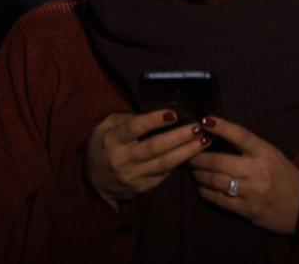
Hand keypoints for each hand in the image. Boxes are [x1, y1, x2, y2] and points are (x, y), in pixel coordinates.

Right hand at [85, 110, 208, 203]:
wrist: (93, 181)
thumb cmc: (105, 145)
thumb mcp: (108, 126)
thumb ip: (127, 118)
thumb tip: (157, 111)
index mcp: (112, 140)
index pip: (134, 128)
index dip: (154, 120)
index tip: (174, 113)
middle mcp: (121, 159)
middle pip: (155, 147)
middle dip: (180, 137)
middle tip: (198, 127)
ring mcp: (132, 176)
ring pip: (165, 163)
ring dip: (188, 151)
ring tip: (205, 140)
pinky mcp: (142, 188)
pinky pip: (165, 174)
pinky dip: (181, 163)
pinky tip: (196, 154)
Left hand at [187, 116, 298, 234]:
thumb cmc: (284, 175)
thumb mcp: (272, 155)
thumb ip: (249, 147)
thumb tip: (218, 136)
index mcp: (266, 153)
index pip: (241, 136)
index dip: (223, 127)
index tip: (205, 120)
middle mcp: (258, 171)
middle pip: (219, 161)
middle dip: (198, 157)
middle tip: (187, 153)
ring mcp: (252, 192)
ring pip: (214, 181)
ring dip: (198, 174)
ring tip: (192, 170)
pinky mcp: (246, 210)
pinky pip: (218, 199)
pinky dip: (205, 191)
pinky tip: (201, 187)